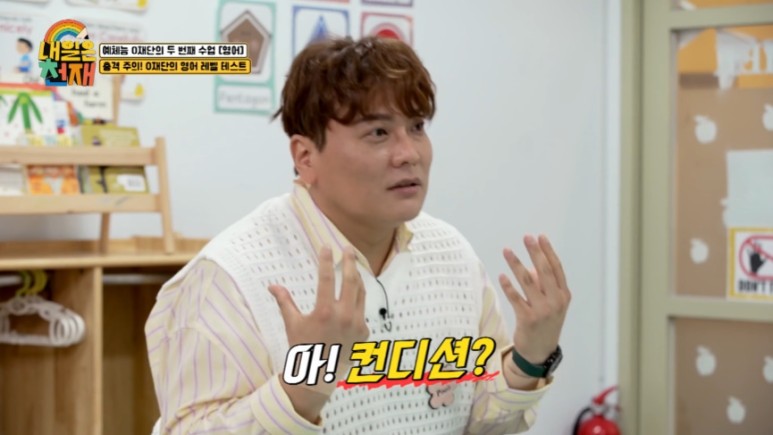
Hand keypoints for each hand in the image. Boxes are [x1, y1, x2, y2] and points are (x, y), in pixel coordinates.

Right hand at [268, 246, 368, 420]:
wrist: (318, 375)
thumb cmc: (302, 347)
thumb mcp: (292, 324)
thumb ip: (285, 302)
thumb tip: (272, 285)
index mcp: (324, 312)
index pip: (326, 278)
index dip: (326, 260)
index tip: (326, 246)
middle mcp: (344, 316)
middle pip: (351, 280)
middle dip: (349, 261)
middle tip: (348, 248)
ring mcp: (357, 324)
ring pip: (360, 293)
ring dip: (357, 277)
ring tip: (353, 266)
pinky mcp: (364, 333)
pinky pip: (362, 310)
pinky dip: (356, 301)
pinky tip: (351, 296)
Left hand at [498, 235, 570, 367]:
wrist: (540, 351)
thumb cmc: (545, 322)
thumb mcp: (551, 304)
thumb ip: (542, 285)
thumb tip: (528, 266)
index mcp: (563, 295)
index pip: (556, 268)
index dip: (548, 252)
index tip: (540, 237)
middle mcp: (556, 301)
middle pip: (544, 271)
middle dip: (535, 252)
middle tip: (526, 237)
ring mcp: (542, 311)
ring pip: (527, 281)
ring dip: (515, 264)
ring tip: (507, 250)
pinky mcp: (528, 319)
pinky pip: (516, 298)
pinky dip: (508, 286)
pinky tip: (502, 275)